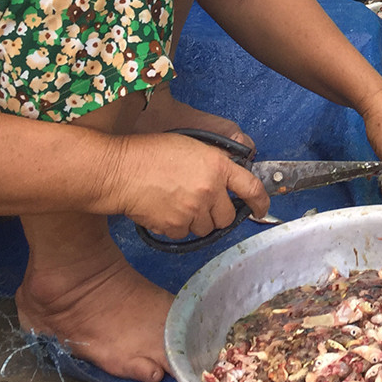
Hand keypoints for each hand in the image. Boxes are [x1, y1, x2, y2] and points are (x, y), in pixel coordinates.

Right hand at [104, 131, 270, 239]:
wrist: (119, 171)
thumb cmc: (151, 152)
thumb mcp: (192, 146)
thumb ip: (215, 162)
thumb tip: (229, 179)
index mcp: (217, 166)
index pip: (251, 187)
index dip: (261, 202)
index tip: (262, 209)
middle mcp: (210, 190)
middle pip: (227, 216)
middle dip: (219, 213)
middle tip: (203, 204)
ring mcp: (192, 210)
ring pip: (206, 228)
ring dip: (198, 221)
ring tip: (179, 204)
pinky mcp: (175, 226)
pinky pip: (185, 234)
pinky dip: (178, 227)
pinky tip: (165, 211)